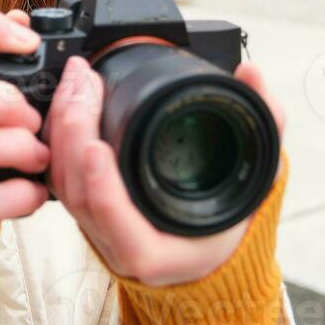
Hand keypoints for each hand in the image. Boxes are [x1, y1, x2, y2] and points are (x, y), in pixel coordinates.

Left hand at [46, 54, 287, 285]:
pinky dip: (59, 137)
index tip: (95, 147)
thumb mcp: (257, 173)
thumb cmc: (233, 215)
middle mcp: (119, 244)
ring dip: (62, 129)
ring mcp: (97, 227)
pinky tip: (67, 100)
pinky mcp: (85, 207)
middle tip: (84, 86)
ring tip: (77, 83)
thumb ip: (265, 121)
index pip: (119, 227)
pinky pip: (60, 177)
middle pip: (79, 196)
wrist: (212, 245)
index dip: (102, 189)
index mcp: (158, 251)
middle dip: (74, 135)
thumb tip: (253, 72)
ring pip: (63, 185)